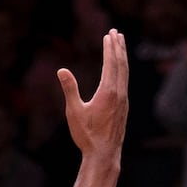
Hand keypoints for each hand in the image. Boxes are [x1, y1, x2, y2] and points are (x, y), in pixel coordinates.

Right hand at [58, 29, 127, 160]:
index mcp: (108, 92)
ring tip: (120, 45)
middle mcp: (119, 93)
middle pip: (121, 64)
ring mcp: (124, 100)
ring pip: (125, 73)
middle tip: (115, 32)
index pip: (110, 63)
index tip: (108, 35)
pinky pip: (125, 82)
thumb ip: (70, 89)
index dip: (109, 48)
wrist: (104, 154)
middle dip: (118, 47)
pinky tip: (120, 70)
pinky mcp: (124, 107)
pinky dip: (123, 70)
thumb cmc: (87, 135)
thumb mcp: (74, 112)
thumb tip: (61, 70)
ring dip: (122, 57)